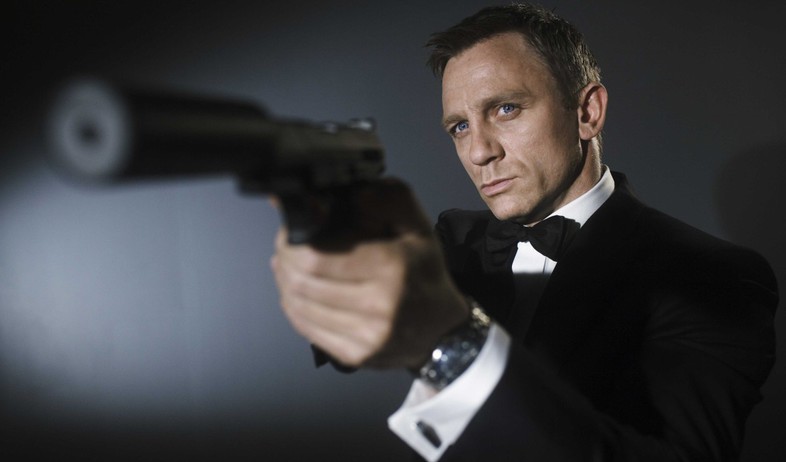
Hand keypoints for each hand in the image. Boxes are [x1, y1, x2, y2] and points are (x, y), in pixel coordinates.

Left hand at [270, 179, 469, 368]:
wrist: (442, 329)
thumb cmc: (423, 271)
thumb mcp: (416, 224)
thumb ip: (384, 199)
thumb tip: (340, 196)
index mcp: (391, 266)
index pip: (316, 257)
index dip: (292, 243)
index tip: (290, 233)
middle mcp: (378, 305)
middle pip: (302, 282)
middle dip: (284, 261)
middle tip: (284, 249)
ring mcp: (365, 336)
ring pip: (299, 307)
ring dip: (285, 284)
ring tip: (288, 269)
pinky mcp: (354, 356)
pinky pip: (307, 330)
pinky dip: (294, 308)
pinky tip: (298, 294)